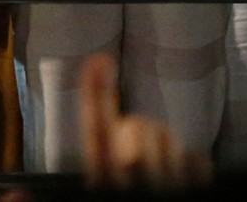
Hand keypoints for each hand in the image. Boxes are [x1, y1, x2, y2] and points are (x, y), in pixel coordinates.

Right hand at [80, 53, 209, 191]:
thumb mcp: (98, 190)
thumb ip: (84, 172)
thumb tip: (49, 170)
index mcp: (102, 182)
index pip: (93, 130)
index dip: (94, 92)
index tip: (99, 59)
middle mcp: (133, 184)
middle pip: (137, 125)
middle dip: (138, 131)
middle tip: (136, 156)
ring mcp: (166, 186)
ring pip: (168, 138)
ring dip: (166, 149)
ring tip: (160, 173)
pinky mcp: (195, 192)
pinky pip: (198, 161)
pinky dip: (193, 167)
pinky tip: (182, 180)